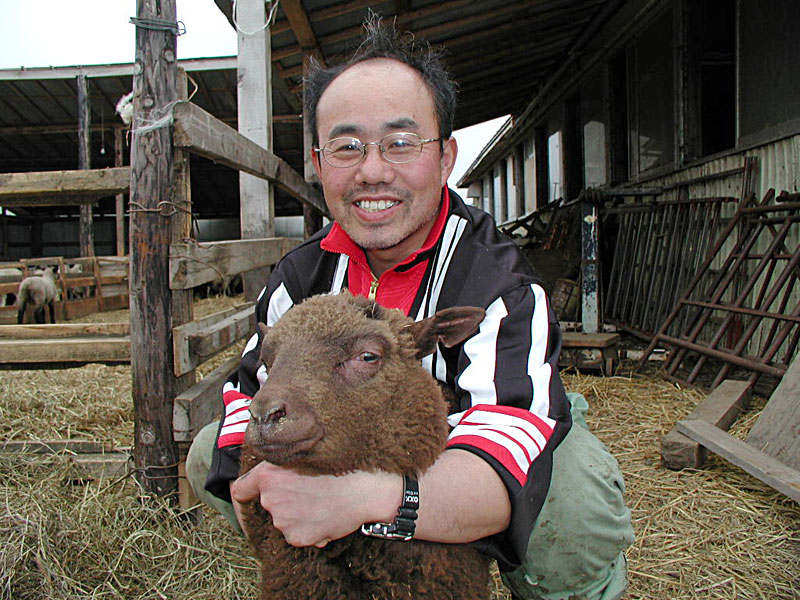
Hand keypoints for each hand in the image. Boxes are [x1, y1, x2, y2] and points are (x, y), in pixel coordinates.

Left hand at [231, 461, 401, 547]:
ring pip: (285, 519)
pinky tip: (326, 514)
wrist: (364, 488)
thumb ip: (282, 464)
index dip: (245, 494)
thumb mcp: (305, 453)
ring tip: (322, 501)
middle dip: (284, 499)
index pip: (240, 490)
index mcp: (268, 476)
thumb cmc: (339, 466)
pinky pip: (298, 534)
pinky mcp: (297, 537)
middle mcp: (270, 499)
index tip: (249, 497)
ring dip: (298, 514)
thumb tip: (272, 472)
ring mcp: (283, 521)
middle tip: (309, 490)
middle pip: (269, 503)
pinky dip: (310, 528)